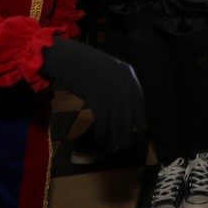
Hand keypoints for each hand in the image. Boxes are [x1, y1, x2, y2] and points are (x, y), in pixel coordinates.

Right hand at [41, 37, 145, 152]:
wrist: (68, 58)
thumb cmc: (85, 64)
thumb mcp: (109, 69)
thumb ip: (119, 83)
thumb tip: (124, 107)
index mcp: (128, 74)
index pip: (140, 100)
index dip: (139, 117)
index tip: (139, 131)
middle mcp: (124, 83)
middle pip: (129, 113)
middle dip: (127, 132)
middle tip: (125, 146)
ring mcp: (112, 91)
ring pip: (117, 121)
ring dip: (115, 138)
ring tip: (113, 149)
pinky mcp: (98, 100)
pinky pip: (103, 122)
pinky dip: (102, 134)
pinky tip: (100, 142)